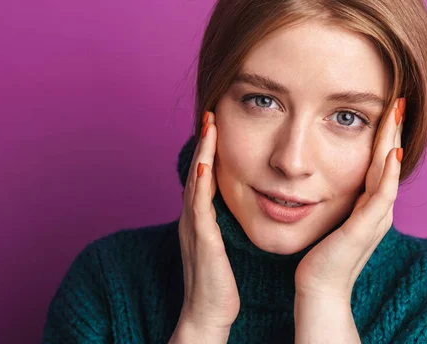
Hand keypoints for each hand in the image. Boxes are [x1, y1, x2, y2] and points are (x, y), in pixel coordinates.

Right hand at [173, 111, 239, 338]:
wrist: (206, 313)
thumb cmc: (218, 282)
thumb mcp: (220, 246)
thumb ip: (221, 224)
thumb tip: (234, 206)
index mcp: (199, 218)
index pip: (203, 176)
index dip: (208, 149)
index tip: (216, 124)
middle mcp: (193, 218)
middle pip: (196, 171)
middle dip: (203, 142)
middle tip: (210, 113)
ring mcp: (195, 228)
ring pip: (196, 182)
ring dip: (202, 153)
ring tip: (208, 126)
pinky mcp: (202, 241)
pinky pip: (200, 207)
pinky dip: (201, 184)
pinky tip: (206, 165)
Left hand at [294, 98, 404, 301]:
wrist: (319, 288)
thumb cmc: (321, 255)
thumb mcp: (331, 218)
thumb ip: (336, 199)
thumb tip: (320, 175)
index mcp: (369, 205)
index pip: (380, 162)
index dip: (383, 136)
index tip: (383, 109)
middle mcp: (378, 209)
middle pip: (389, 162)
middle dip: (392, 132)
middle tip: (397, 102)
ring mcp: (375, 219)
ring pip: (389, 173)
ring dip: (393, 143)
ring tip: (396, 116)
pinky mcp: (365, 229)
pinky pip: (382, 197)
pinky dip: (388, 174)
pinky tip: (390, 154)